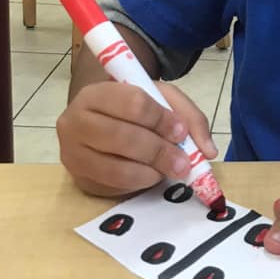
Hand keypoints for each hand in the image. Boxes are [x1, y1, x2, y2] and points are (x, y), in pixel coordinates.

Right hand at [56, 81, 217, 196]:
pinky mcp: (77, 177)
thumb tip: (208, 151)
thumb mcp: (161, 99)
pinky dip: (139, 182)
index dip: (161, 119)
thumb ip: (188, 117)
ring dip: (152, 171)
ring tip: (171, 170)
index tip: (180, 131)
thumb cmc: (131, 108)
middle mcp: (75, 120)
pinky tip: (151, 175)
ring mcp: (72, 152)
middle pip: (123, 137)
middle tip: (183, 162)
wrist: (100, 120)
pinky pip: (113, 185)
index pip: (133, 103)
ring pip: (116, 167)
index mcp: (96, 92)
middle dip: (160, 151)